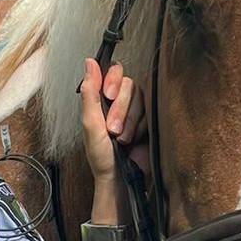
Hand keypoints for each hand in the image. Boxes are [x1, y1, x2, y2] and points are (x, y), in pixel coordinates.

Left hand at [79, 59, 148, 186]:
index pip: (113, 71)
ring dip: (130, 121)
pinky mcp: (149, 121)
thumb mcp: (90, 124)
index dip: (113, 80)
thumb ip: (90, 92)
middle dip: (121, 109)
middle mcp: (119, 101)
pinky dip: (141, 128)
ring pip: (140, 98)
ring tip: (122, 139)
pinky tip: (134, 140)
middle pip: (129, 84)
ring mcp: (135, 111)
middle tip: (112, 129)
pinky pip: (151, 112)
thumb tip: (89, 62)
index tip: (109, 95)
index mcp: (102, 98)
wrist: (120, 179)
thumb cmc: (101, 156)